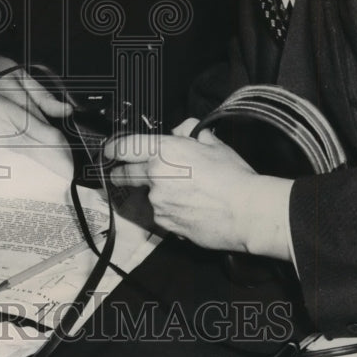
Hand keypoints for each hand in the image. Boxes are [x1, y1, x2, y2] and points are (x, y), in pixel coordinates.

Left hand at [104, 119, 293, 259]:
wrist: (247, 212)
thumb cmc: (233, 175)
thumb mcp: (213, 143)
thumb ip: (190, 132)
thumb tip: (179, 131)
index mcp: (164, 151)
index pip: (125, 147)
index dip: (113, 148)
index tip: (109, 152)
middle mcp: (155, 176)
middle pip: (124, 175)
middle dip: (121, 174)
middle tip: (123, 174)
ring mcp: (158, 203)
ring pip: (148, 197)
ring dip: (157, 195)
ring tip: (185, 195)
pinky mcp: (166, 224)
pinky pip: (162, 216)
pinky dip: (170, 212)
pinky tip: (191, 209)